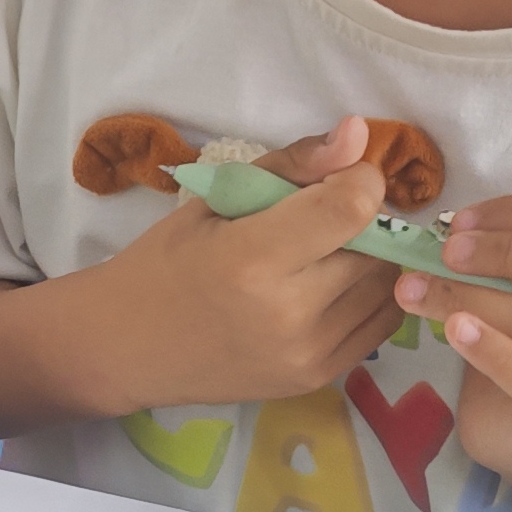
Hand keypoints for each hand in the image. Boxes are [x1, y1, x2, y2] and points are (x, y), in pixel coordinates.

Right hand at [64, 116, 399, 409]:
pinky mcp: (318, 378)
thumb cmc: (165, 263)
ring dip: (371, 258)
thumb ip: (293, 164)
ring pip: (384, 287)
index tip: (343, 175)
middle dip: (365, 220)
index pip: (349, 209)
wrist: (127, 349)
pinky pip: (380, 325)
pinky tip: (333, 283)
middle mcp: (287, 312)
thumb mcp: (215, 199)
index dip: (361, 181)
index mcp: (251, 258)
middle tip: (330, 213)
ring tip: (328, 250)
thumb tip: (358, 133)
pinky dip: (370, 296)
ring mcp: (307, 353)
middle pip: (374, 248)